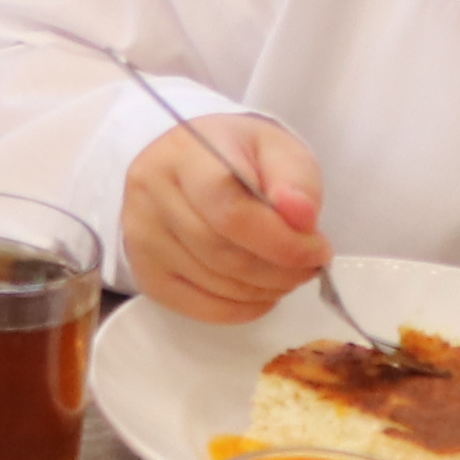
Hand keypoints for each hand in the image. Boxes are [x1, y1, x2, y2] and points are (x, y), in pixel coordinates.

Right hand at [117, 102, 330, 322]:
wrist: (190, 161)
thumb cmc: (239, 155)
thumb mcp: (278, 150)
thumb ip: (296, 181)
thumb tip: (301, 218)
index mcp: (185, 154)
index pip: (229, 211)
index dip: (280, 241)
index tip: (318, 249)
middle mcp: (150, 193)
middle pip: (222, 252)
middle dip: (280, 270)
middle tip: (310, 266)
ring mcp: (141, 236)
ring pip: (214, 283)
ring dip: (266, 290)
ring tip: (288, 274)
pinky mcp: (145, 271)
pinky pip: (200, 307)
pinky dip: (242, 309)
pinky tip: (261, 292)